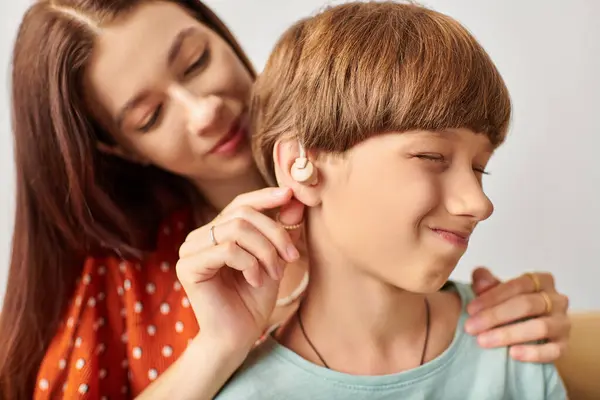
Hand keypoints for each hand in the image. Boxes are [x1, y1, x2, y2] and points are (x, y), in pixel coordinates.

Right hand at [176, 187, 304, 352]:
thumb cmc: (254, 300)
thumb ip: (281, 231)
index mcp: (217, 231)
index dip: (265, 196)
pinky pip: (227, 250)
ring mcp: (190, 250)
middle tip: (292, 257)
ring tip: (274, 273)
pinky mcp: (188, 267)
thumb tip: (293, 200)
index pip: (241, 203)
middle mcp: (200, 236)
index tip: (290, 195)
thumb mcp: (274, 260)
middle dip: (274, 233)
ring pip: (236, 229)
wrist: (238, 337)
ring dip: (265, 251)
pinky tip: (256, 281)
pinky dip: (250, 264)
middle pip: (242, 214)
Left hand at [465, 267, 570, 362]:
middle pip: (527, 305)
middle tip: (470, 327)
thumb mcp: (496, 292)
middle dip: (495, 316)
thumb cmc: (509, 306)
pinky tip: (512, 354)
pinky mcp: (564, 346)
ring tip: (483, 341)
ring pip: (540, 327)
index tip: (470, 309)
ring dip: (509, 334)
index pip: (517, 285)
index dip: (492, 296)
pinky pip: (553, 350)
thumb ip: (486, 283)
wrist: (528, 333)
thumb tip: (479, 277)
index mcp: (540, 280)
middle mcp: (557, 299)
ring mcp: (562, 323)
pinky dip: (533, 353)